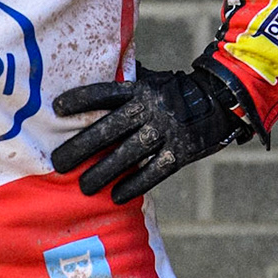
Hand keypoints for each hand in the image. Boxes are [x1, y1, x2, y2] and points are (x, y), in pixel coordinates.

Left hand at [50, 66, 249, 203]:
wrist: (220, 100)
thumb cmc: (175, 91)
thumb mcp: (153, 80)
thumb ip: (126, 84)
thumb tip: (92, 82)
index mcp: (140, 89)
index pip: (105, 92)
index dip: (81, 99)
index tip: (57, 108)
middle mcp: (150, 109)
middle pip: (110, 128)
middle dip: (81, 147)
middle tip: (58, 162)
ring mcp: (166, 131)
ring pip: (128, 154)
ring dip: (103, 172)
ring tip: (84, 187)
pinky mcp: (181, 152)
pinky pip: (154, 172)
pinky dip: (134, 185)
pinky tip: (116, 197)